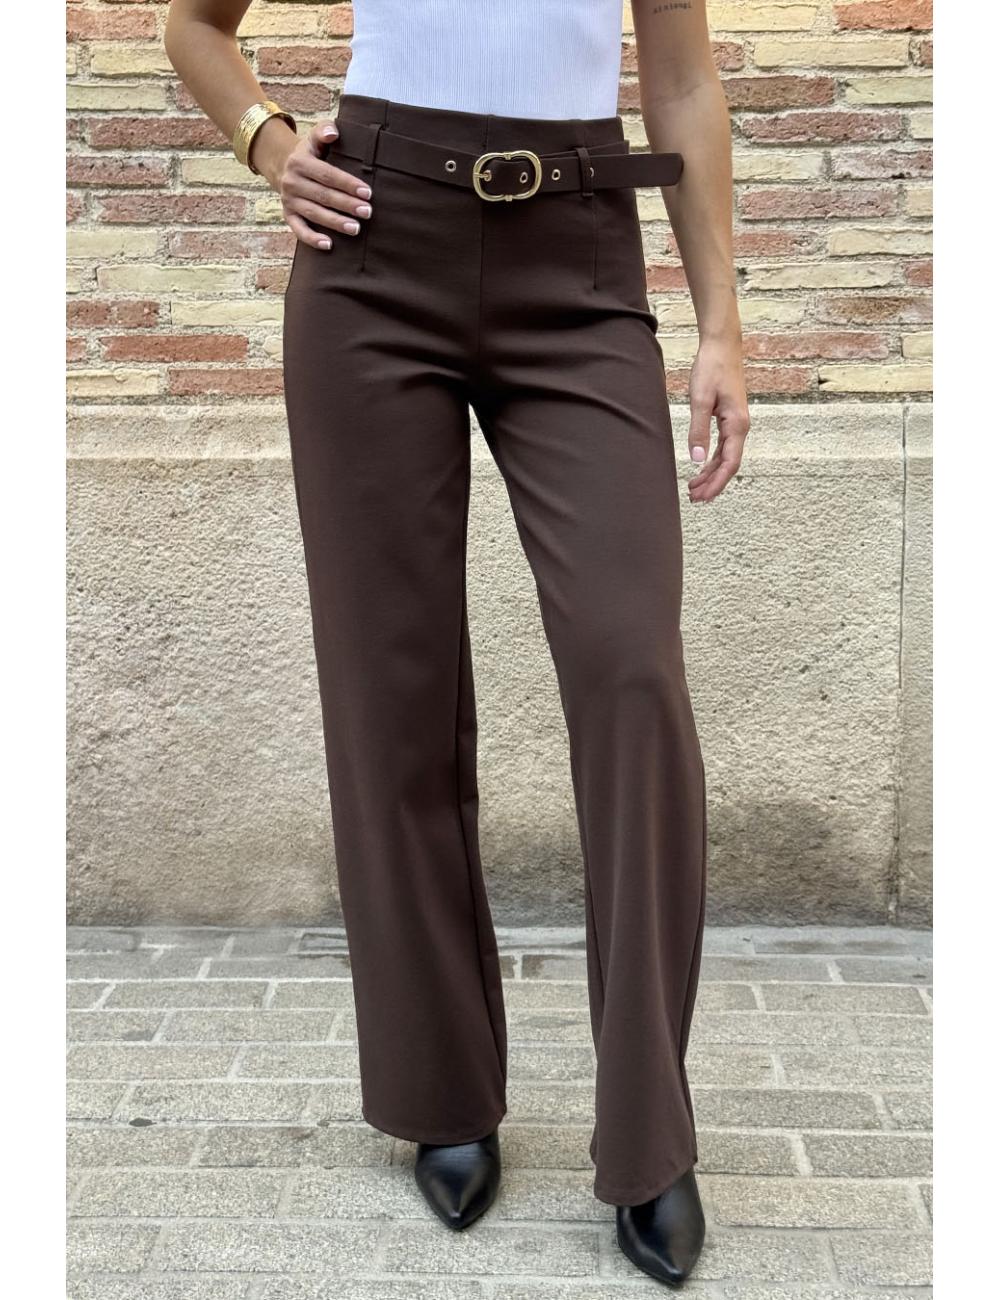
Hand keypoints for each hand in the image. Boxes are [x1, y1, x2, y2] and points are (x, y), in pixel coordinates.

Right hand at [256, 118, 373, 250]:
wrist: (282, 166)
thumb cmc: (310, 153)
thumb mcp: (314, 138)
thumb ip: (324, 130)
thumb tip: (333, 132)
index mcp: (300, 162)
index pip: (327, 174)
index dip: (348, 184)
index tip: (367, 193)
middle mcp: (292, 182)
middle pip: (323, 195)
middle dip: (346, 205)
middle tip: (368, 212)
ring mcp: (289, 200)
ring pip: (314, 213)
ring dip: (335, 222)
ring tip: (356, 228)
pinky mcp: (288, 215)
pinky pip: (299, 230)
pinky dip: (312, 239)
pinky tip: (329, 245)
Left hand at [686, 336, 750, 502]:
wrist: (722, 346)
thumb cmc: (712, 369)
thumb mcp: (700, 400)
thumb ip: (699, 430)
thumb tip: (697, 459)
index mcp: (736, 424)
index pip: (730, 463)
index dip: (717, 483)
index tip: (703, 496)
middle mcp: (740, 427)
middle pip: (728, 465)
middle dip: (713, 484)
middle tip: (694, 499)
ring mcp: (736, 423)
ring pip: (725, 457)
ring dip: (711, 474)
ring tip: (694, 488)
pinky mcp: (729, 418)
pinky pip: (723, 447)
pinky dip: (712, 460)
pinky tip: (701, 468)